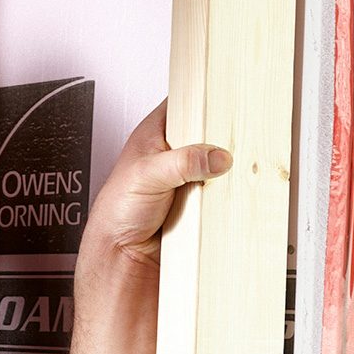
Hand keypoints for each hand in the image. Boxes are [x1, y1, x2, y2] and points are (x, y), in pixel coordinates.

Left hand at [87, 100, 231, 269]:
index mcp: (155, 133)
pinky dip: (226, 194)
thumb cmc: (116, 212)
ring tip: (233, 170)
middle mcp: (172, 153)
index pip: (184, 102)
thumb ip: (182, 162)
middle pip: (207, 133)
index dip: (204, 97)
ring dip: (225, 171)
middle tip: (236, 140)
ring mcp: (187, 177)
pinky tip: (229, 194)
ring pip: (218, 164)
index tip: (227, 97)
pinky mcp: (199, 201)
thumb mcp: (147, 175)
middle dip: (222, 138)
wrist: (122, 256)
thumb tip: (215, 156)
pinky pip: (221, 192)